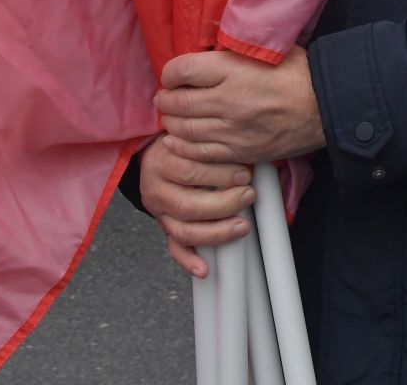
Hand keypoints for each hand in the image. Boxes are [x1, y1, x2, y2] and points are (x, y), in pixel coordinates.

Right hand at [137, 133, 254, 278]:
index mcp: (163, 161)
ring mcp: (159, 211)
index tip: (246, 173)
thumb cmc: (183, 143)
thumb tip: (252, 155)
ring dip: (216, 232)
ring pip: (183, 230)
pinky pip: (174, 248)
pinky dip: (189, 261)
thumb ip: (214, 145)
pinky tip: (204, 268)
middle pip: (188, 204)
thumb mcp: (193, 137)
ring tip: (242, 226)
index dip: (220, 174)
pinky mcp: (163, 227)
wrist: (154, 151)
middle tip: (248, 196)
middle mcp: (156, 188)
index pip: (191, 170)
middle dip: (224, 204)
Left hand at [156, 46, 325, 166]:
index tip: (172, 74)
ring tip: (173, 116)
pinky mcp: (240, 151)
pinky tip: (179, 141)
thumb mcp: (269, 48)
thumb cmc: (301, 74)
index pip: (182, 70)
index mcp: (233, 69)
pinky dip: (184, 147)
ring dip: (172, 122)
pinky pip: (200, 153)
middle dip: (166, 99)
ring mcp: (232, 130)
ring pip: (184, 129)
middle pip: (178, 102)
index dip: (170, 72)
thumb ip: (236, 47)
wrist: (327, 107)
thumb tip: (210, 45)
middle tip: (166, 96)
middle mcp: (227, 101)